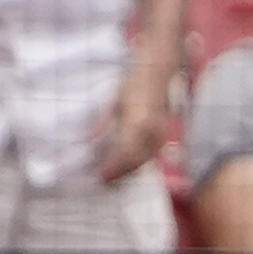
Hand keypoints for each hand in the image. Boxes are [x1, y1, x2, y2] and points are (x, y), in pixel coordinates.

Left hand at [95, 60, 176, 184]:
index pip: (124, 152)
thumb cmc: (134, 83)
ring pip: (146, 160)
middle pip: (136, 160)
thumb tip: (87, 141)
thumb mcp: (114, 101)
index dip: (112, 167)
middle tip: (105, 181)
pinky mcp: (165, 133)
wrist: (158, 72)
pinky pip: (153, 154)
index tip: (100, 175)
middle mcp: (152, 130)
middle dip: (120, 173)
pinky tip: (130, 165)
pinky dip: (141, 162)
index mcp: (137, 122)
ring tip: (115, 176)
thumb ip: (102, 123)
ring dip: (130, 170)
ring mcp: (161, 132)